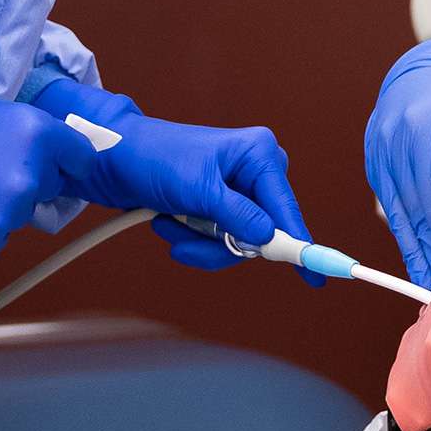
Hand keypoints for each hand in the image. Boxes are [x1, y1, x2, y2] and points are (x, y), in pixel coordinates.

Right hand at [0, 83, 97, 269]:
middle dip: (19, 185)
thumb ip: (22, 140)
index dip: (65, 162)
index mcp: (36, 133)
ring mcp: (5, 216)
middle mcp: (29, 176)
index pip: (80, 157)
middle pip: (44, 189)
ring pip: (13, 219)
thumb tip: (49, 163)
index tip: (59, 167)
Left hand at [33, 79, 319, 279]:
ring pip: (239, 243)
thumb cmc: (153, 159)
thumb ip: (236, 215)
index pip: (286, 208)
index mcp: (258, 155)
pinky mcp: (219, 206)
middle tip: (187, 243)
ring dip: (201, 244)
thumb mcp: (196, 189)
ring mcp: (238, 190)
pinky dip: (194, 240)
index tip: (318, 275)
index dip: (300, 243)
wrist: (112, 159)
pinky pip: (221, 241)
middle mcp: (255, 170)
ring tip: (170, 225)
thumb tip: (268, 237)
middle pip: (263, 232)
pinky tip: (170, 222)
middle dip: (223, 245)